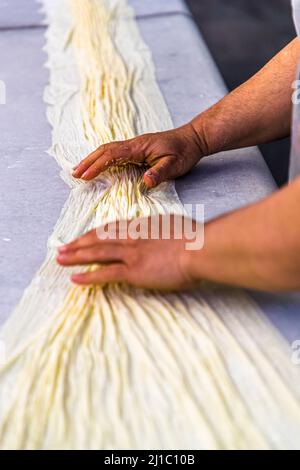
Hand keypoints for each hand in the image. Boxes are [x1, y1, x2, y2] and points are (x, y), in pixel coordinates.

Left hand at [57, 215, 200, 290]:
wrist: (199, 248)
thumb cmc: (196, 239)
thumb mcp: (177, 228)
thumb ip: (164, 231)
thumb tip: (165, 234)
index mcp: (143, 226)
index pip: (112, 228)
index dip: (95, 233)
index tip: (84, 236)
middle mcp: (132, 237)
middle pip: (98, 238)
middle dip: (78, 243)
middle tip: (63, 247)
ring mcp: (131, 253)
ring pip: (96, 253)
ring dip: (76, 256)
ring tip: (60, 259)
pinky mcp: (134, 270)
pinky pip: (105, 273)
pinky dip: (88, 276)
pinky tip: (75, 279)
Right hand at [72, 123, 203, 187]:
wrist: (193, 138)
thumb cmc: (184, 152)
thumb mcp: (175, 165)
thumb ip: (160, 173)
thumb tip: (145, 181)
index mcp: (139, 147)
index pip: (112, 155)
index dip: (97, 165)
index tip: (85, 176)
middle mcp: (134, 144)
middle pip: (105, 150)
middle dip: (88, 161)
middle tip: (74, 174)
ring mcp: (135, 145)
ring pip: (108, 149)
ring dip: (92, 158)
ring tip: (79, 170)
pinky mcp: (137, 148)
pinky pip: (114, 151)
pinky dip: (102, 157)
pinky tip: (99, 164)